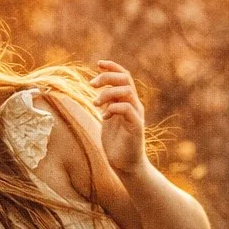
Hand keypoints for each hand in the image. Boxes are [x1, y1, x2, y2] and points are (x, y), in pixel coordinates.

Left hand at [91, 60, 146, 174]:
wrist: (125, 164)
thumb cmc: (115, 142)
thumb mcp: (108, 118)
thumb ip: (106, 104)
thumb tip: (99, 92)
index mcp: (127, 101)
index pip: (124, 77)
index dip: (112, 67)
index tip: (98, 63)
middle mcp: (134, 105)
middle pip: (126, 79)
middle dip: (107, 77)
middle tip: (91, 84)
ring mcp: (136, 115)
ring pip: (127, 91)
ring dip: (108, 93)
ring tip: (95, 103)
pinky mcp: (136, 126)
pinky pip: (127, 108)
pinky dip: (113, 107)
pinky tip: (104, 116)